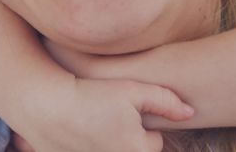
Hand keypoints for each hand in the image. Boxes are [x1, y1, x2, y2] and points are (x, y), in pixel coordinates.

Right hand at [12, 77, 193, 151]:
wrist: (44, 105)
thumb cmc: (90, 95)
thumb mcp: (132, 90)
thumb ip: (166, 100)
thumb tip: (190, 112)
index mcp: (138, 149)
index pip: (154, 141)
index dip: (142, 123)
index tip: (125, 110)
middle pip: (133, 148)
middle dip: (127, 136)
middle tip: (108, 116)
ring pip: (112, 150)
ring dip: (108, 141)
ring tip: (93, 123)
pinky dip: (88, 145)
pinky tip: (78, 132)